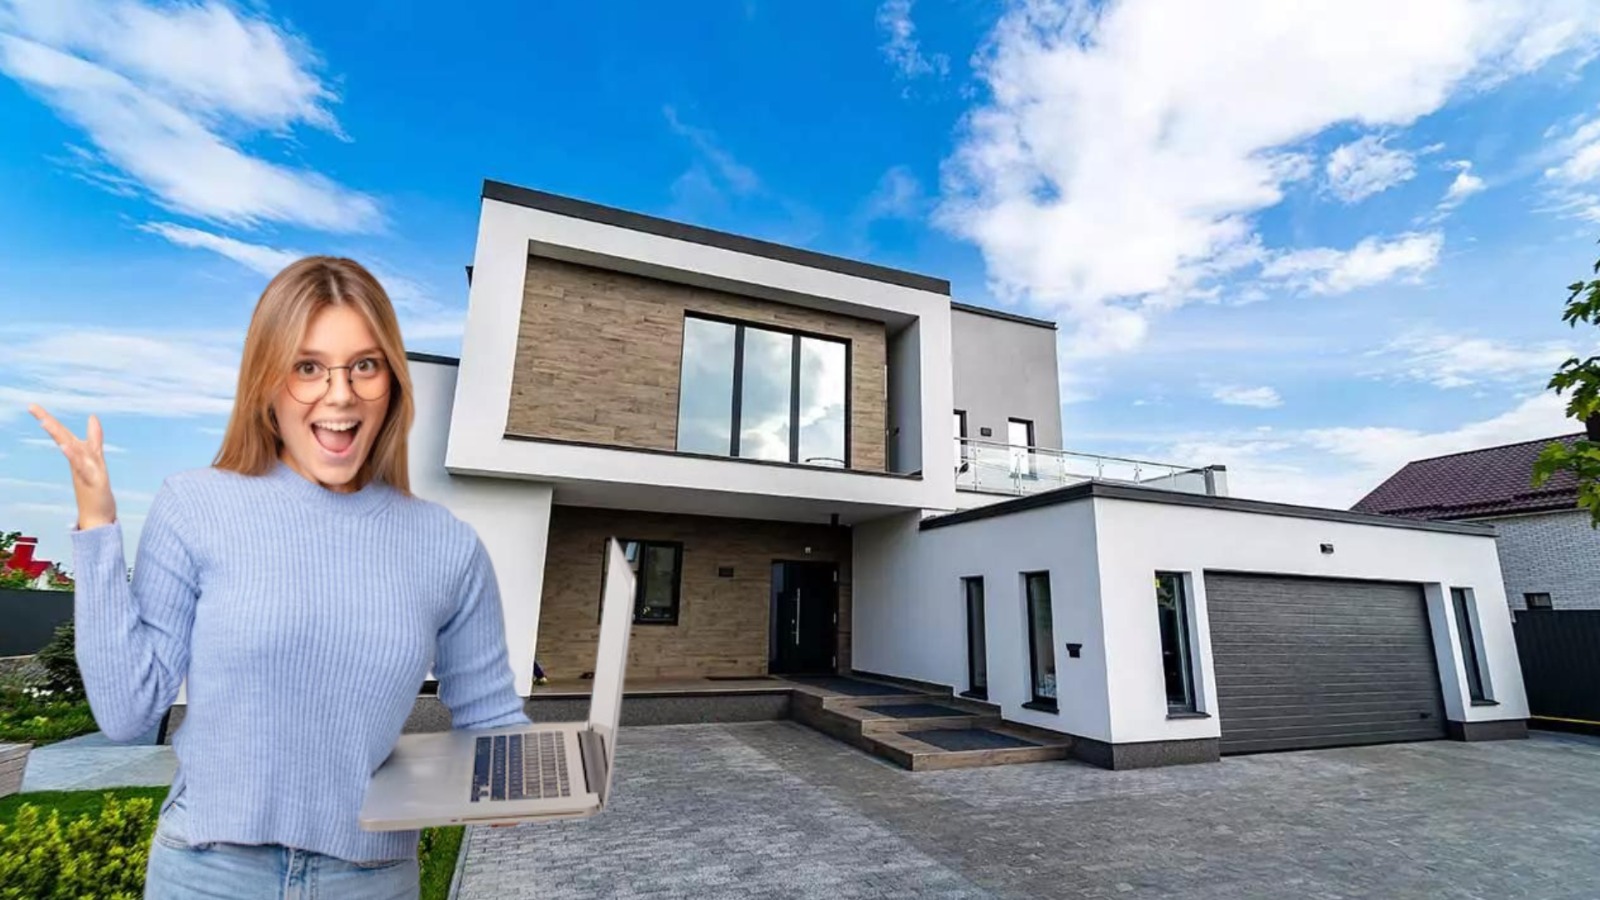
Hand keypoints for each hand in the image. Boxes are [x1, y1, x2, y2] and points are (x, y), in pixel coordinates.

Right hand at [28, 404, 117, 530]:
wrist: (97, 517)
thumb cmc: (94, 488)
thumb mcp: (96, 458)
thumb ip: (94, 439)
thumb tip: (92, 417)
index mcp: (77, 455)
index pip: (62, 433)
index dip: (49, 419)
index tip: (33, 406)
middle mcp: (77, 461)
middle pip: (63, 438)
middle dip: (48, 421)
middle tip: (32, 407)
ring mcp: (82, 471)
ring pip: (71, 450)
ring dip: (60, 436)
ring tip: (46, 421)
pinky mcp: (91, 481)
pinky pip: (81, 467)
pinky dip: (74, 456)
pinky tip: (65, 446)